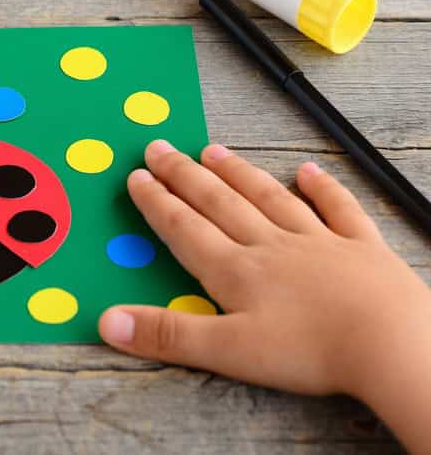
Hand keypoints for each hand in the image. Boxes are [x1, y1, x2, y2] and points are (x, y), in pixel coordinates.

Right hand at [98, 140, 430, 445]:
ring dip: (238, 173)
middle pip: (219, 204)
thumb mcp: (227, 351)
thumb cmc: (309, 351)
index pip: (185, 229)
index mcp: (235, 271)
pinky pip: (339, 210)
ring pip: (269, 198)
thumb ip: (167, 335)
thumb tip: (106, 322)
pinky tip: (309, 171)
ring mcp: (318, 242)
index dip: (157, 203)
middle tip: (159, 148)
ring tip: (212, 149)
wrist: (391, 343)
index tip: (137, 176)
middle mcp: (270, 246)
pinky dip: (323, 189)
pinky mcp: (363, 248)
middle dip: (184, 176)